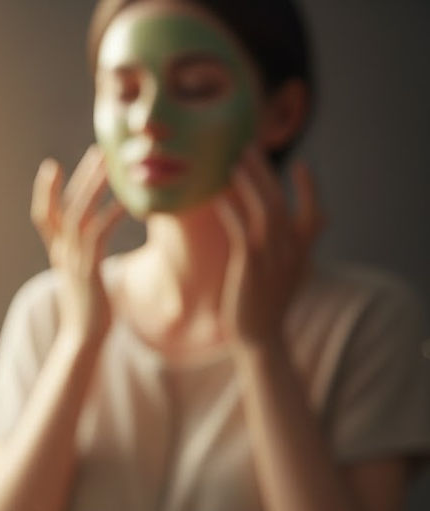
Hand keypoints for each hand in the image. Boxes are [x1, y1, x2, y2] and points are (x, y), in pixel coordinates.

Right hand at [30, 144, 123, 344]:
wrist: (83, 341)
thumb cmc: (90, 315)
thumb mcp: (86, 283)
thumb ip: (87, 263)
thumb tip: (98, 255)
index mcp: (59, 255)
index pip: (44, 217)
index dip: (46, 192)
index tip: (51, 167)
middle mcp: (62, 254)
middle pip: (64, 206)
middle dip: (80, 177)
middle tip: (99, 150)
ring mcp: (73, 261)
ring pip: (78, 214)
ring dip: (94, 186)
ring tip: (111, 164)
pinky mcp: (88, 269)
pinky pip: (97, 233)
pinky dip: (110, 215)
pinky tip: (127, 204)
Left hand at [215, 148, 323, 349]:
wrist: (259, 340)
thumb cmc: (263, 308)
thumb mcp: (281, 278)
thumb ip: (284, 254)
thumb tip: (271, 238)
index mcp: (301, 253)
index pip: (315, 214)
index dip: (310, 189)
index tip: (303, 165)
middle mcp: (291, 251)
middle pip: (281, 201)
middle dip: (265, 172)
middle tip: (249, 147)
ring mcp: (272, 258)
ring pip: (264, 210)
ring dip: (249, 183)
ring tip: (233, 161)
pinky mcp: (250, 267)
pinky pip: (242, 230)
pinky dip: (232, 210)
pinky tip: (218, 197)